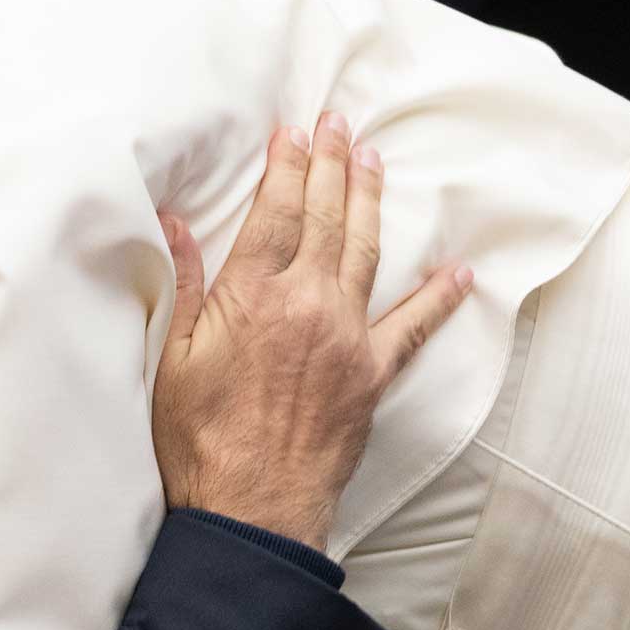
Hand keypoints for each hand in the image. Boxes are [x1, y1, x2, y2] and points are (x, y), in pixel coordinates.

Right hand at [152, 115, 473, 550]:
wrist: (251, 506)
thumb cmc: (198, 440)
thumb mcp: (171, 360)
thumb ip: (184, 287)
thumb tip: (176, 223)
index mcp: (252, 296)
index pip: (276, 212)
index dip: (286, 168)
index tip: (293, 133)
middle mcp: (307, 303)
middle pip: (326, 219)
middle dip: (332, 165)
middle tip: (340, 124)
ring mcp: (347, 335)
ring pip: (366, 252)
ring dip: (370, 201)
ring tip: (374, 162)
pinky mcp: (372, 372)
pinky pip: (414, 324)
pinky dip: (438, 296)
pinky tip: (458, 271)